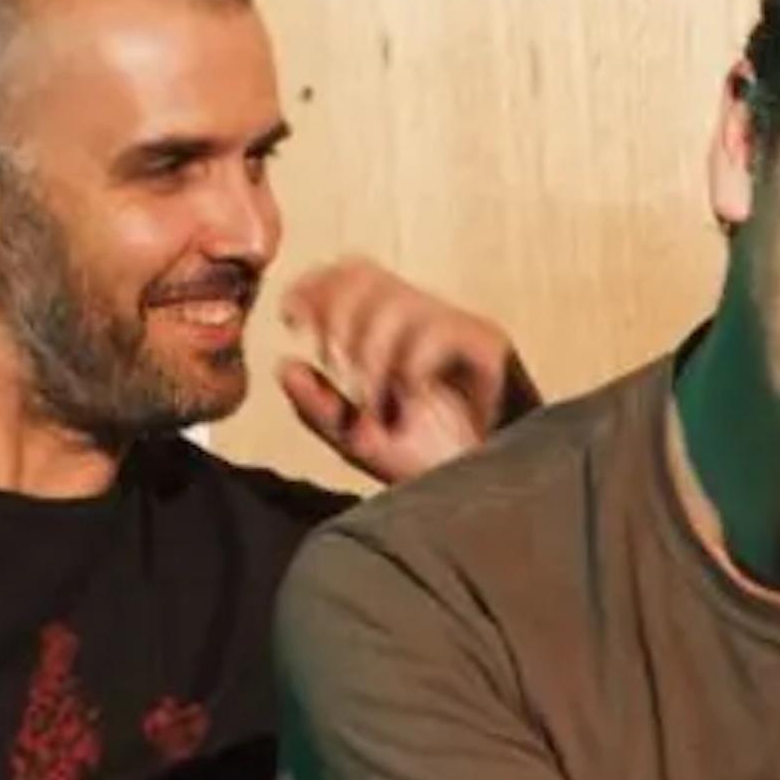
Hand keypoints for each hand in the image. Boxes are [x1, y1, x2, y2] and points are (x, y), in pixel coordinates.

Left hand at [278, 257, 536, 484]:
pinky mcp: (492, 348)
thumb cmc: (439, 470)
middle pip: (367, 275)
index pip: (354, 276)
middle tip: (333, 361)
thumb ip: (321, 408)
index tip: (291, 319)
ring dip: (370, 351)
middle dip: (335, 312)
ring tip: (373, 399)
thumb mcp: (363, 442)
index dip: (316, 285)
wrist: (494, 503)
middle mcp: (430, 321)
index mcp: (400, 335)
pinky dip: (408, 365)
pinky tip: (406, 398)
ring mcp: (462, 330)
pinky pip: (438, 332)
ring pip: (397, 304)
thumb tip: (285, 366)